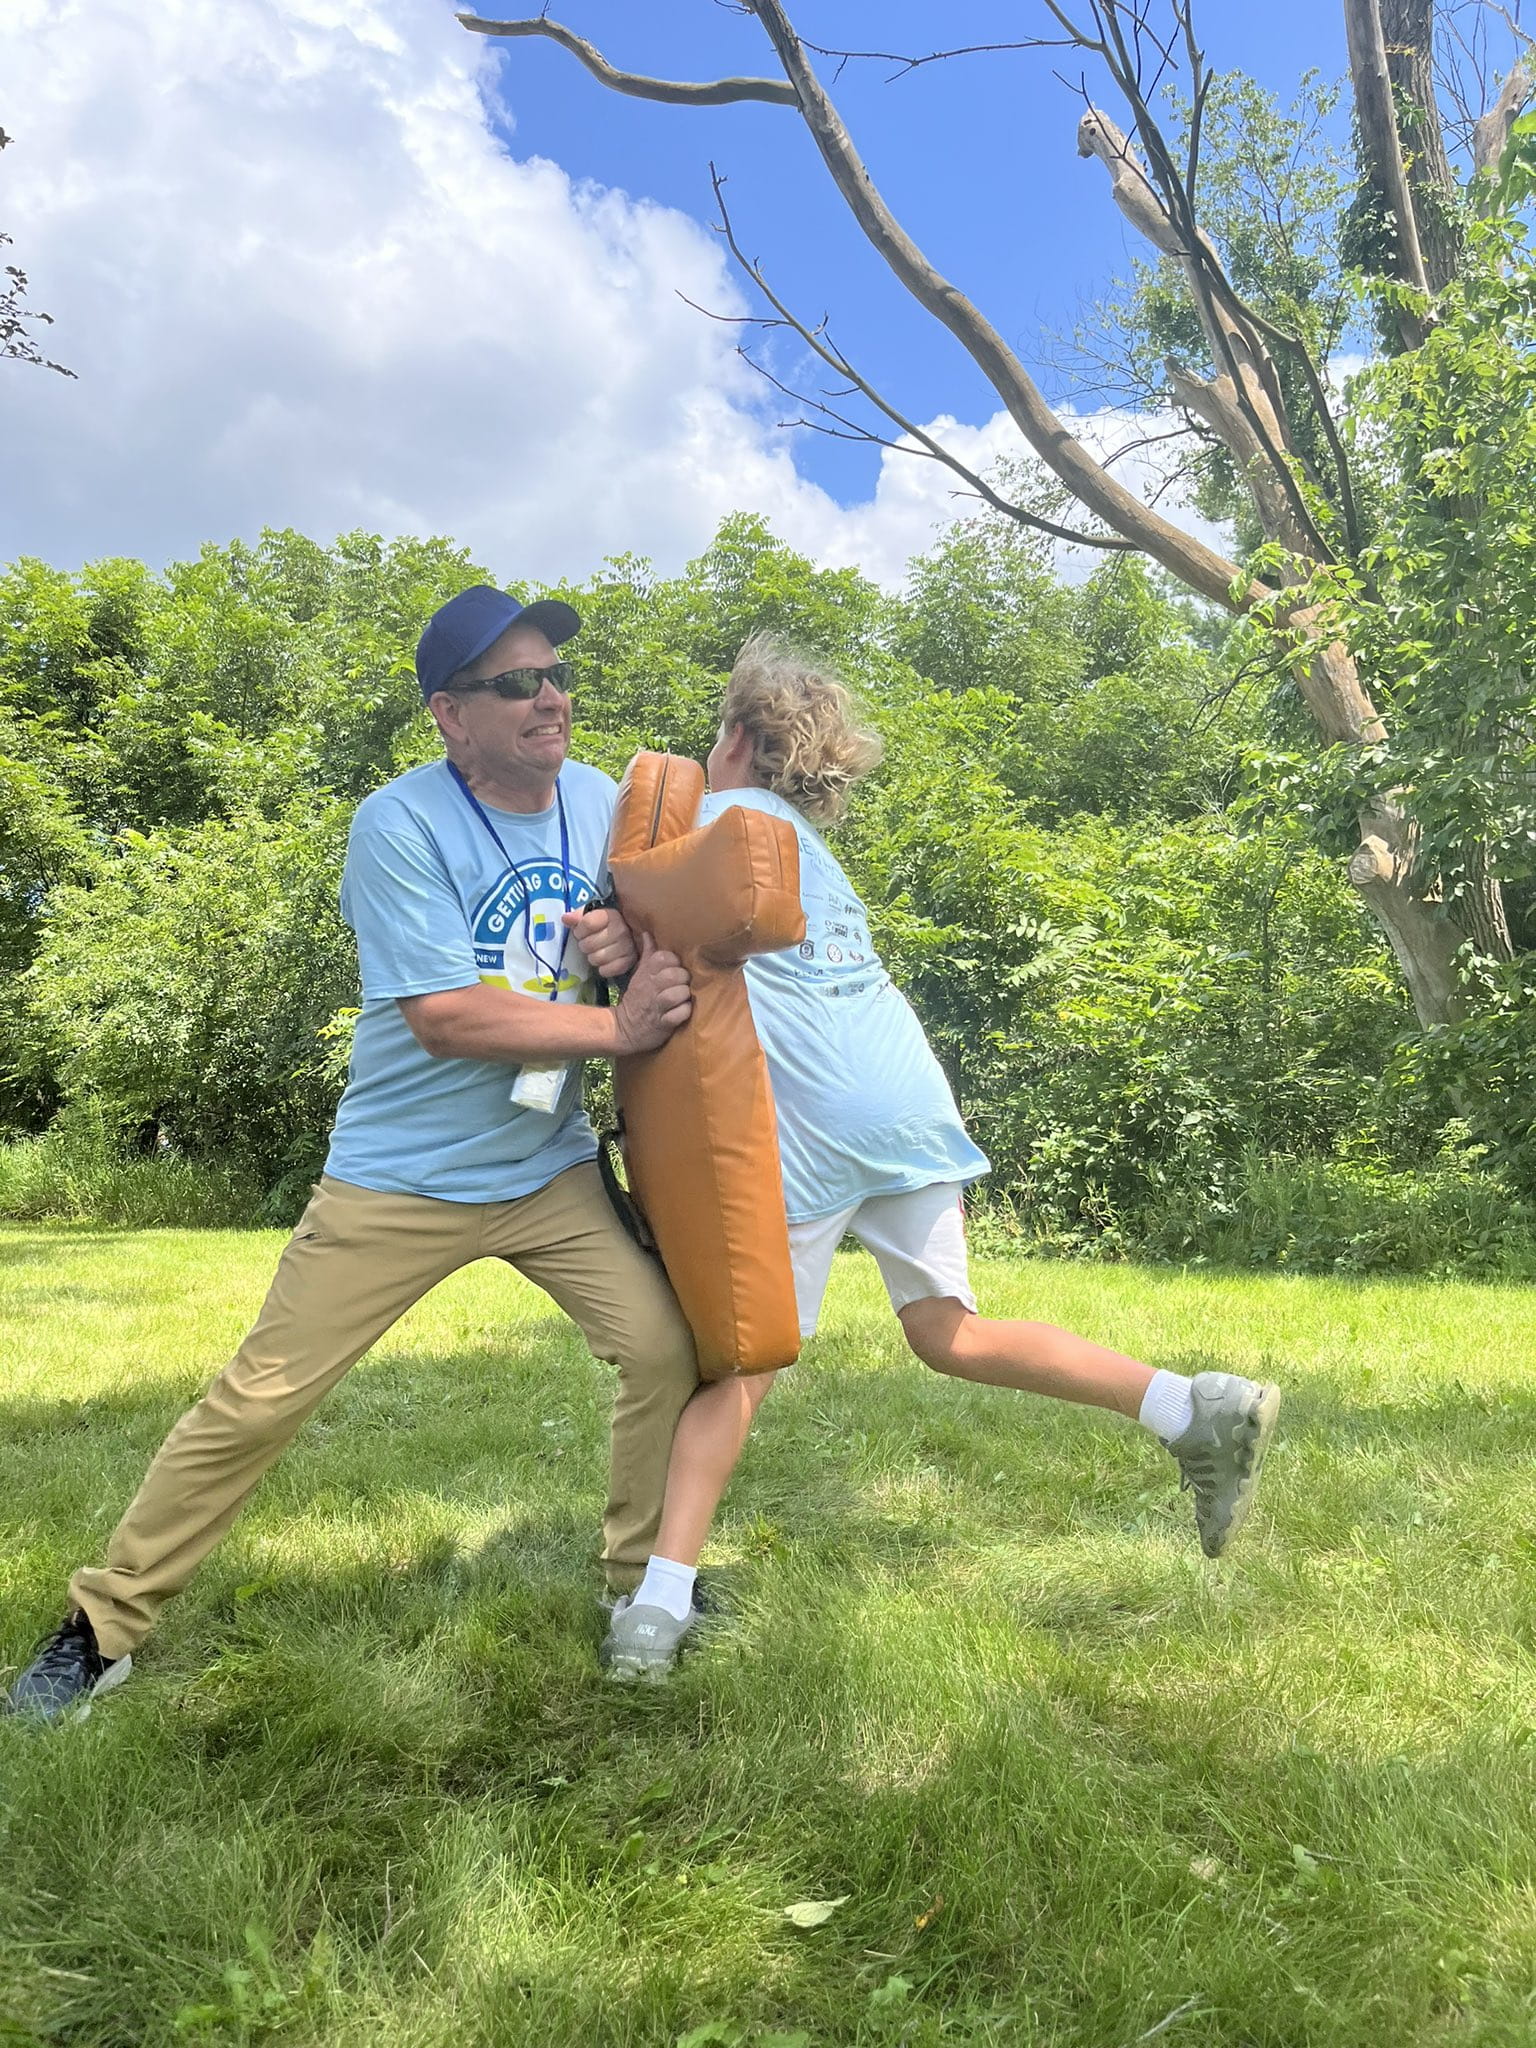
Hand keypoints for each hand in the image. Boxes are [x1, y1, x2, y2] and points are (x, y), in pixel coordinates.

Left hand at [562, 904, 638, 980]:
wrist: (631, 938)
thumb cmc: (607, 926)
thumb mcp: (593, 916)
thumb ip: (579, 916)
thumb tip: (565, 918)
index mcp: (611, 915)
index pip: (587, 924)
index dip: (579, 930)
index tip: (581, 932)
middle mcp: (621, 930)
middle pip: (589, 944)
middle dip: (585, 945)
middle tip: (590, 943)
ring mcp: (627, 947)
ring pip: (596, 958)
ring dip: (593, 957)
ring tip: (597, 952)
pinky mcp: (629, 962)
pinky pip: (606, 970)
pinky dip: (603, 969)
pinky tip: (606, 962)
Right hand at [613, 931, 691, 1054]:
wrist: (624, 1028)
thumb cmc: (638, 997)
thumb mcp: (640, 973)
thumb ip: (648, 953)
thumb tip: (648, 932)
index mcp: (647, 973)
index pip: (664, 957)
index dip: (674, 961)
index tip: (674, 968)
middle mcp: (651, 988)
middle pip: (674, 975)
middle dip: (683, 979)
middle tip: (682, 985)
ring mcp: (657, 1007)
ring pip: (678, 993)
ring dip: (685, 996)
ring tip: (683, 999)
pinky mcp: (662, 1024)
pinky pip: (679, 1015)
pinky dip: (683, 1013)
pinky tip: (681, 1013)